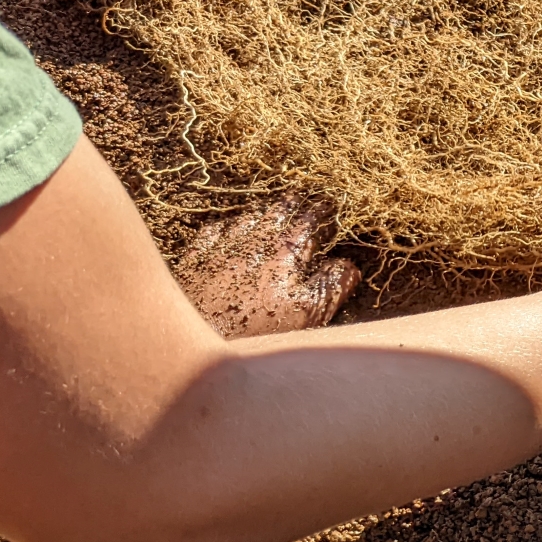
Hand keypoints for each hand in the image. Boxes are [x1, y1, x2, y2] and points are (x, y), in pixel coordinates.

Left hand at [173, 195, 361, 337]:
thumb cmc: (257, 328)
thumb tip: (349, 266)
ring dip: (261, 213)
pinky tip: (226, 231)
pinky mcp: (194, 261)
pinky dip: (225, 228)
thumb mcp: (307, 313)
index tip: (329, 204)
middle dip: (291, 204)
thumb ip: (332, 285)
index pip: (308, 221)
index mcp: (285, 252)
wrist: (192, 342)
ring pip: (245, 218)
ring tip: (269, 211)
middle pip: (275, 213)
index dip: (321, 211)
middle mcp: (252, 242)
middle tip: (300, 199)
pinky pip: (212, 233)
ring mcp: (220, 249)